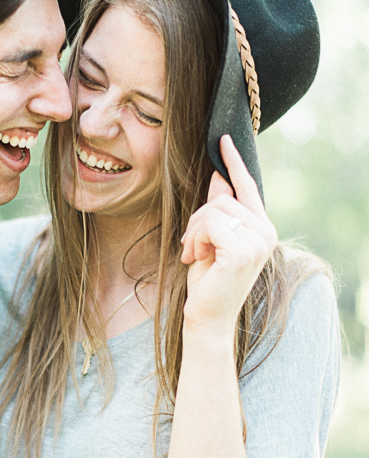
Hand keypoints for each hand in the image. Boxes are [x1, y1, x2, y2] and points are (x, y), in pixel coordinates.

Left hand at [179, 135, 277, 337]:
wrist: (206, 318)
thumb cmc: (207, 283)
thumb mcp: (210, 241)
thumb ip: (218, 212)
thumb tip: (219, 178)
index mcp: (262, 229)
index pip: (248, 187)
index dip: (234, 162)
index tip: (223, 139)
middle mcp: (266, 232)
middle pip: (222, 197)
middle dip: (197, 220)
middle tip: (190, 248)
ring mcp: (258, 241)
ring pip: (214, 209)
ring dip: (194, 232)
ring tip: (193, 256)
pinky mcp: (243, 251)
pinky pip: (210, 223)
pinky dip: (195, 239)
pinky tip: (195, 259)